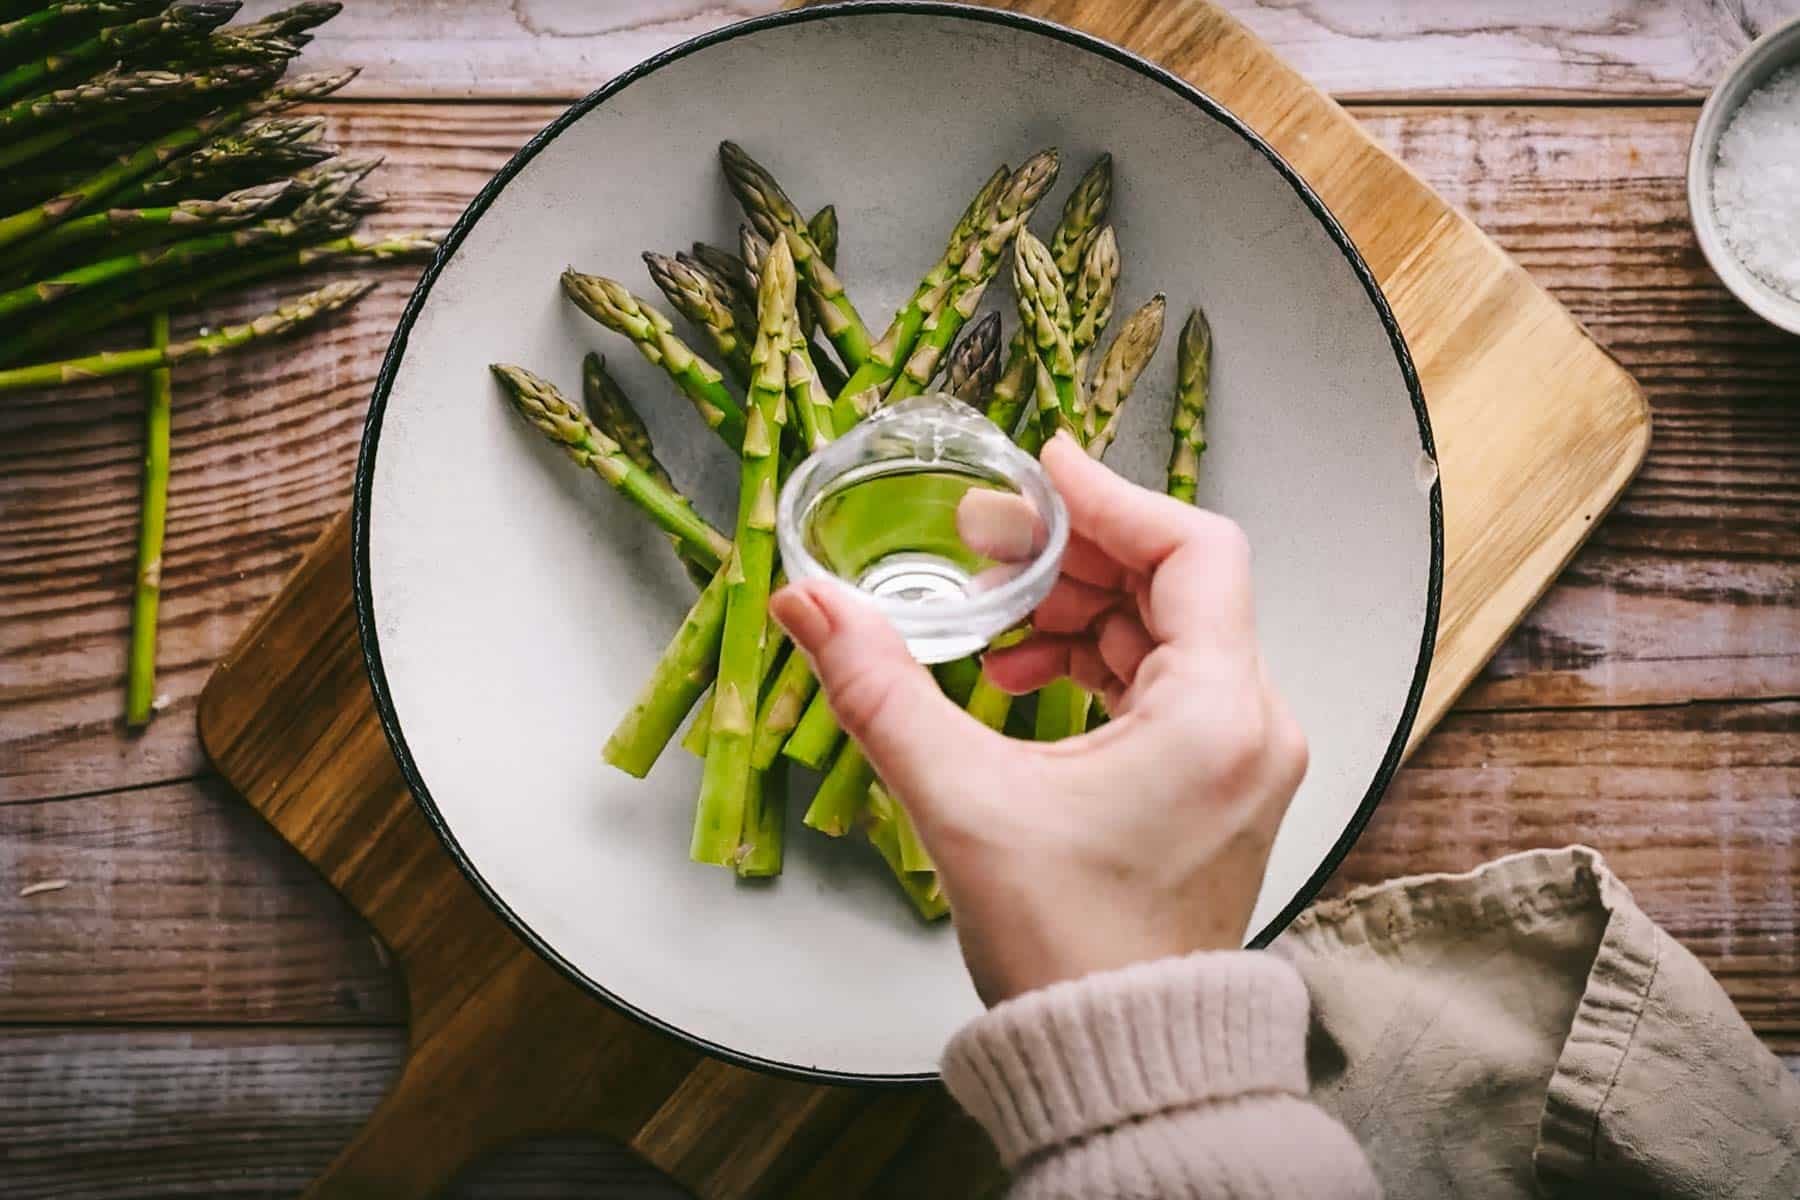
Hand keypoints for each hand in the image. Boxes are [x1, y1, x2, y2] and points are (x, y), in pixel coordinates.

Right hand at [770, 432, 1306, 1004]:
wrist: (1119, 1059)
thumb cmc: (1069, 948)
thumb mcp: (960, 801)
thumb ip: (879, 688)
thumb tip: (811, 603)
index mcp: (1219, 713)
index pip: (1192, 549)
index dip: (1110, 496)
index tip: (1038, 469)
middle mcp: (1252, 726)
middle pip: (1175, 584)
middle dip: (1072, 554)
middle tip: (981, 543)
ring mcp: (1240, 760)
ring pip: (1167, 634)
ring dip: (1076, 610)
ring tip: (988, 622)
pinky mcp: (1213, 788)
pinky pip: (1163, 685)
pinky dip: (1093, 663)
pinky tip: (1017, 678)